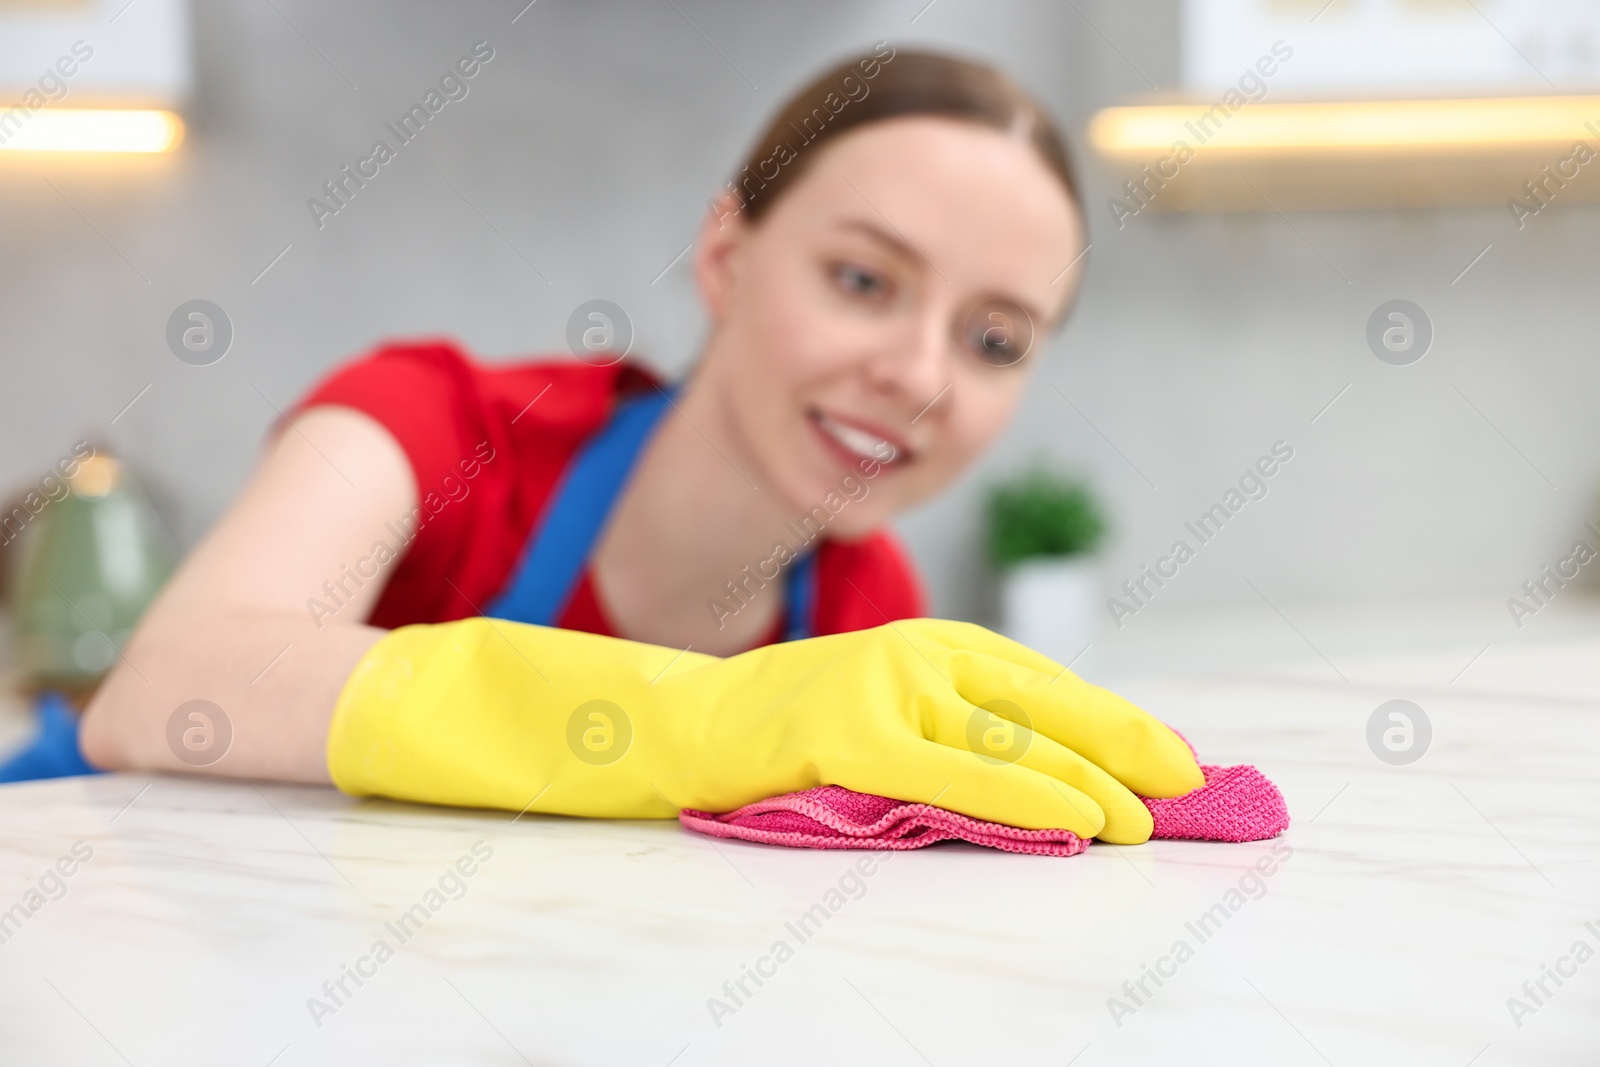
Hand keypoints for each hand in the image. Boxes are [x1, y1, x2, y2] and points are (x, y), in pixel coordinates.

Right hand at [328, 617, 1202, 842]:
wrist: (659, 727)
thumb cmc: (772, 738)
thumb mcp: (871, 723)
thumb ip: (943, 733)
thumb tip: (1041, 774)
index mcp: (924, 649)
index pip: (1042, 683)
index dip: (1114, 720)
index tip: (1179, 761)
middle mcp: (909, 655)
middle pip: (1042, 700)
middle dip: (1125, 745)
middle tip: (1197, 787)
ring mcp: (874, 687)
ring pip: (1005, 733)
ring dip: (1085, 777)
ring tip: (1151, 817)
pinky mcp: (840, 730)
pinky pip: (946, 769)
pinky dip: (1013, 793)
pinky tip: (1066, 821)